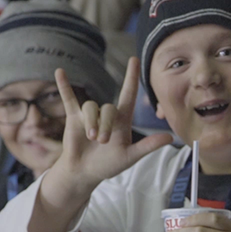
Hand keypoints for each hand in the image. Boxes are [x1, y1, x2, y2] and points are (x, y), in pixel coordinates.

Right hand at [50, 57, 172, 194]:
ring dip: (91, 122)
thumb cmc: (109, 165)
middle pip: (107, 107)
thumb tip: (170, 137)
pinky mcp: (74, 117)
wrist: (85, 172)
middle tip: (102, 141)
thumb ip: (148, 146)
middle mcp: (106, 114)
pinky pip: (69, 98)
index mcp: (122, 120)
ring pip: (90, 107)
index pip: (128, 94)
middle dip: (105, 125)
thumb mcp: (130, 157)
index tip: (134, 59)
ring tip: (91, 138)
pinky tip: (60, 72)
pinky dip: (64, 85)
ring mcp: (90, 115)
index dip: (132, 77)